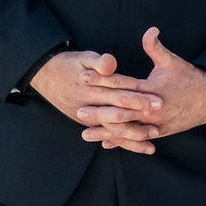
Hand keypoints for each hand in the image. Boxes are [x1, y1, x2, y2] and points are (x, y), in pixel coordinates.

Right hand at [31, 49, 168, 152]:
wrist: (44, 75)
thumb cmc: (68, 64)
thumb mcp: (82, 58)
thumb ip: (98, 61)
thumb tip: (111, 62)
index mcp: (89, 87)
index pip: (117, 92)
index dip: (137, 96)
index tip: (157, 98)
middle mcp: (87, 104)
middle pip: (117, 112)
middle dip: (140, 116)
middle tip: (161, 118)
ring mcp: (86, 116)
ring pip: (112, 129)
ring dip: (134, 134)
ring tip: (155, 134)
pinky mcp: (87, 123)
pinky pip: (108, 135)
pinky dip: (125, 142)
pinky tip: (144, 147)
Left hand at [78, 29, 205, 150]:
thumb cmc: (190, 79)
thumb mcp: (173, 61)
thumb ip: (156, 47)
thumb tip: (150, 30)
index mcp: (152, 88)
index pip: (122, 83)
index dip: (102, 79)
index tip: (83, 77)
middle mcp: (152, 108)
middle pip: (121, 110)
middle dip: (99, 111)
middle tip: (78, 111)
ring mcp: (156, 122)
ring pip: (127, 129)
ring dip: (106, 132)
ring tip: (85, 134)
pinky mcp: (160, 132)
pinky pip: (138, 138)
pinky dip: (122, 142)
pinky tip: (106, 144)